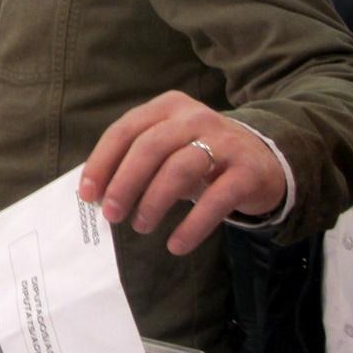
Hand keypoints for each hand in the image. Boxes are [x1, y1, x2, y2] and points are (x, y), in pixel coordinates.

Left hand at [79, 90, 284, 255]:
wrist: (264, 159)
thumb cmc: (201, 157)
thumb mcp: (168, 148)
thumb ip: (135, 161)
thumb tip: (96, 194)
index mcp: (168, 108)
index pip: (125, 130)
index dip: (102, 163)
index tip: (87, 195)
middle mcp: (195, 118)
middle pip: (150, 147)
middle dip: (125, 182)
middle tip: (111, 215)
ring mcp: (224, 142)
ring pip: (180, 168)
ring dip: (154, 201)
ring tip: (141, 226)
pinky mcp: (247, 171)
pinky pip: (216, 199)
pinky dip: (192, 226)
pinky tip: (176, 245)